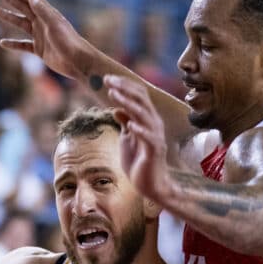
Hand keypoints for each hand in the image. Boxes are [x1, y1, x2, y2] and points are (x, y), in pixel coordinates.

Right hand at [0, 0, 86, 79]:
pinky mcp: (40, 50)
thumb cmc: (69, 42)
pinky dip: (13, 44)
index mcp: (48, 14)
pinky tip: (2, 43)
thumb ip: (43, 11)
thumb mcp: (54, 25)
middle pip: (24, 8)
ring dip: (9, 18)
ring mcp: (41, 36)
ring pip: (21, 24)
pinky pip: (23, 45)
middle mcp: (43, 23)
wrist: (77, 62)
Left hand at [104, 75, 170, 200]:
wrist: (150, 185)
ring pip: (143, 115)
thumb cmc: (138, 162)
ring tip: (113, 94)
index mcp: (147, 119)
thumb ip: (125, 123)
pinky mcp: (154, 151)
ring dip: (128, 103)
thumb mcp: (127, 139)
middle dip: (123, 88)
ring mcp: (155, 137)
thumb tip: (116, 109)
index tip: (107, 78)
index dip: (124, 85)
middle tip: (107, 80)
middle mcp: (154, 124)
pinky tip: (129, 124)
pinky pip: (149, 138)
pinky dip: (139, 130)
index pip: (138, 95)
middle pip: (141, 99)